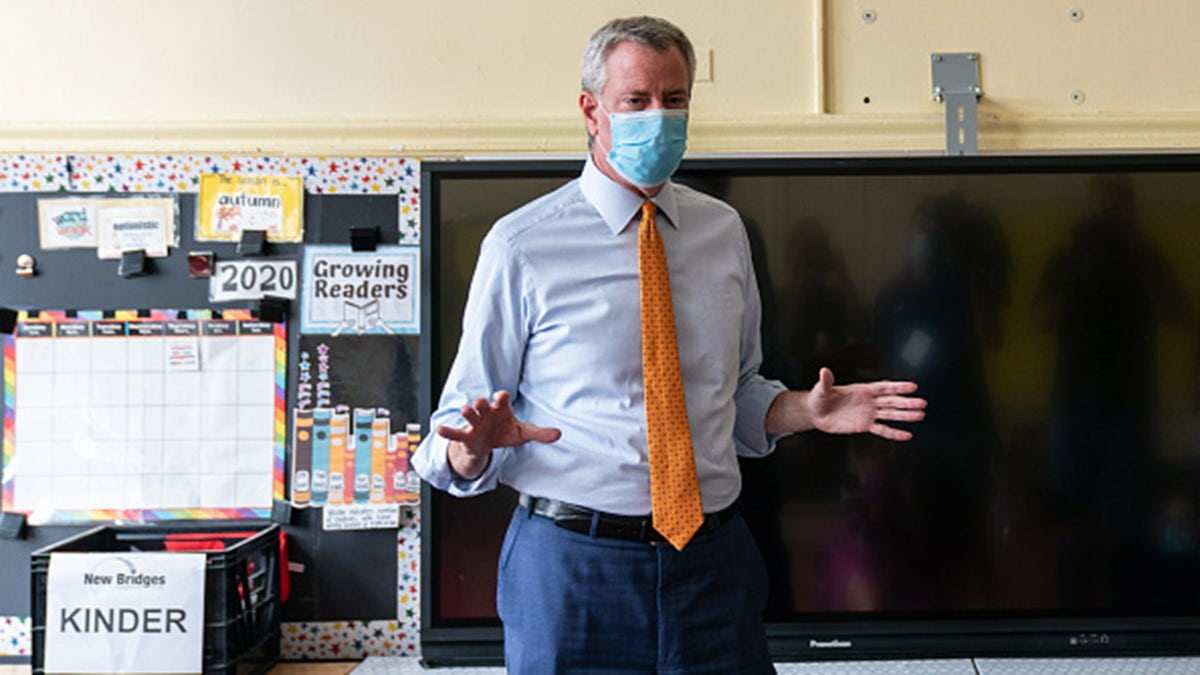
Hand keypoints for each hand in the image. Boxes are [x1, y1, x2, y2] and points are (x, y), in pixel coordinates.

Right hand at [436, 391, 561, 478]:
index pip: (501, 400)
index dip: (501, 398)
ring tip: (465, 410)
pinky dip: (448, 432)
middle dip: (482, 403)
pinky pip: (456, 433)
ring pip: (469, 415)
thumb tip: (559, 434)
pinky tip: (440, 430)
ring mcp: (475, 423)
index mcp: (501, 409)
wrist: (489, 444)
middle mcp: (486, 413)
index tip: (501, 396)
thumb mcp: (523, 433)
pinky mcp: (466, 436)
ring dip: (467, 412)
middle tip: (481, 402)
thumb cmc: (506, 432)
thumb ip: (540, 433)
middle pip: (482, 404)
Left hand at [807, 367, 925, 440]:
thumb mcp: (822, 390)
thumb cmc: (819, 398)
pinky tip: (907, 434)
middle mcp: (869, 401)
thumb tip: (824, 371)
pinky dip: (894, 433)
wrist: (816, 414)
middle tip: (922, 403)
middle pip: (891, 401)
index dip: (897, 387)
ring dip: (905, 415)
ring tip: (920, 415)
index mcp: (862, 390)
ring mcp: (868, 414)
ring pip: (891, 414)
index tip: (912, 387)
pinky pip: (882, 430)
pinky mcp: (865, 426)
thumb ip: (826, 382)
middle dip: (906, 402)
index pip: (883, 388)